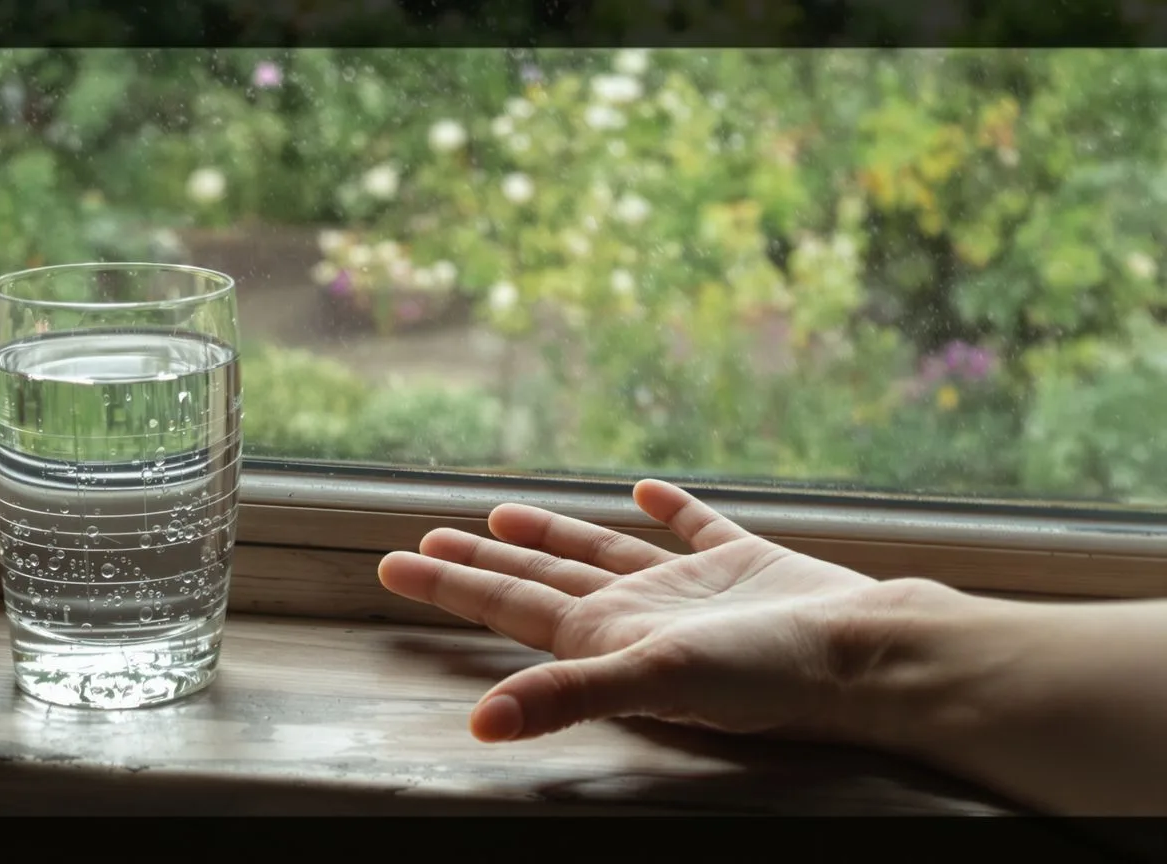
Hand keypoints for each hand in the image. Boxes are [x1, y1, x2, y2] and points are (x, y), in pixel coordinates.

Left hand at [377, 479, 928, 744]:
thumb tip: (479, 729)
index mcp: (605, 635)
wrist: (868, 653)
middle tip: (427, 538)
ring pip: (601, 551)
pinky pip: (694, 527)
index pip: (505, 605)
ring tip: (504, 514)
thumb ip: (566, 696)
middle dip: (480, 561)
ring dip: (552, 535)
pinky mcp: (744, 564)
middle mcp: (636, 612)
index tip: (390, 563)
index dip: (446, 584)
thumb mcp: (653, 681)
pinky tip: (647, 489)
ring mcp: (689, 589)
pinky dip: (669, 509)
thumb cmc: (764, 672)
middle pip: (538, 580)